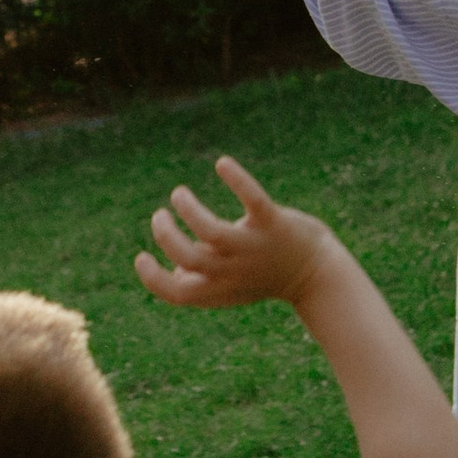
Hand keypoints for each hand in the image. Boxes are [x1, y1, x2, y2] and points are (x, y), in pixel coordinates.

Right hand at [134, 156, 334, 313]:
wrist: (316, 275)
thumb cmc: (266, 278)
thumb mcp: (231, 287)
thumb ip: (202, 281)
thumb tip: (176, 272)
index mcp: (218, 289)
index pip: (177, 293)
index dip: (152, 278)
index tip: (141, 257)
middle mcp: (233, 271)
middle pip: (187, 257)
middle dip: (165, 234)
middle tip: (160, 215)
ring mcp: (253, 248)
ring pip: (212, 231)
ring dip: (188, 209)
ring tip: (179, 194)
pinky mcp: (272, 224)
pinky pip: (252, 199)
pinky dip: (236, 178)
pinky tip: (221, 163)